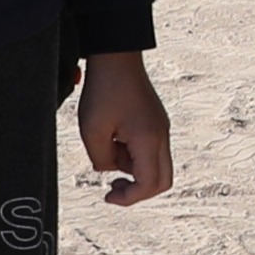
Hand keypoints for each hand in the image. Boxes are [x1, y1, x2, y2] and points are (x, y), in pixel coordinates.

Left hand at [75, 52, 174, 205]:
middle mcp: (161, 135)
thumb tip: (109, 170)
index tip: (108, 196)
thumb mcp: (92, 130)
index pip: (149, 184)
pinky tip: (113, 140)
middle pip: (163, 180)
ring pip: (156, 165)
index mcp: (149, 139)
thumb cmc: (104, 89)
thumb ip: (100, 159)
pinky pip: (150, 150)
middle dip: (138, 190)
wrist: (116, 56)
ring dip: (132, 169)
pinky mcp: (155, 122)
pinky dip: (133, 155)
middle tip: (114, 188)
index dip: (130, 198)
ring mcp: (161, 128)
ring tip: (107, 150)